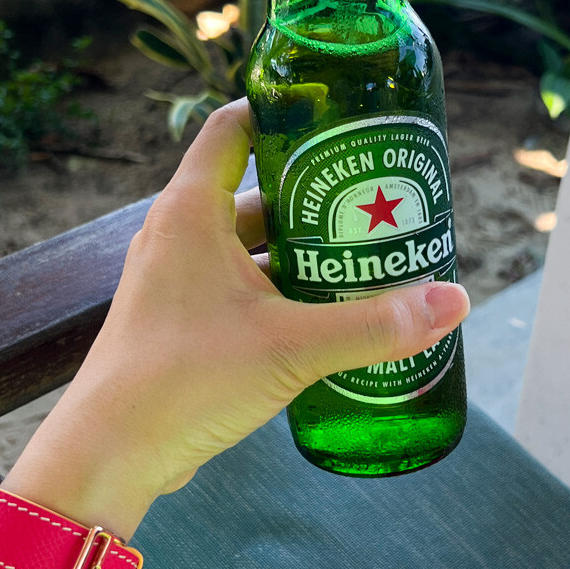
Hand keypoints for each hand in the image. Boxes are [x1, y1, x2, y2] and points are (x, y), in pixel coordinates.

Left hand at [6, 99, 468, 536]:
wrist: (116, 452)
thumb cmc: (187, 379)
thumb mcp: (291, 346)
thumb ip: (374, 325)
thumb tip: (453, 302)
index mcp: (191, 212)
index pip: (233, 129)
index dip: (283, 116)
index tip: (336, 124)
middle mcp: (178, 239)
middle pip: (256, 198)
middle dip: (315, 206)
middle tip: (374, 212)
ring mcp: (175, 285)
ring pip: (249, 253)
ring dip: (300, 260)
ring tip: (361, 268)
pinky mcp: (181, 328)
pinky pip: (238, 295)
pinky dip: (278, 299)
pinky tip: (321, 321)